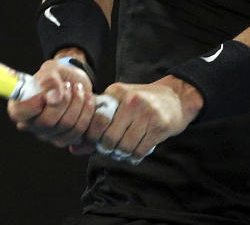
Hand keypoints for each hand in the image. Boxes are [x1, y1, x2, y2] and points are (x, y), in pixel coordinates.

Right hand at [7, 56, 97, 149]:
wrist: (74, 82)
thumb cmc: (57, 75)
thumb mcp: (52, 69)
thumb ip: (50, 80)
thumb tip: (54, 97)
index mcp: (19, 106)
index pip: (19, 113)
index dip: (35, 103)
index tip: (48, 90)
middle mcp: (30, 125)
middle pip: (47, 122)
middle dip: (64, 100)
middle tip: (69, 85)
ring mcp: (47, 135)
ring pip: (66, 125)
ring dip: (77, 103)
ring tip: (78, 88)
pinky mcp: (64, 139)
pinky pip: (79, 131)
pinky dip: (87, 113)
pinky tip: (87, 99)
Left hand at [84, 75, 202, 163]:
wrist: (176, 97)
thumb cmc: (141, 103)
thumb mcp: (119, 105)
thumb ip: (96, 125)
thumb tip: (73, 148)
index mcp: (116, 92)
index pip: (96, 120)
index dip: (92, 137)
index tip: (96, 142)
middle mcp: (130, 100)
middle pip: (109, 137)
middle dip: (107, 149)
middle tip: (110, 150)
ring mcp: (146, 112)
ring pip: (124, 146)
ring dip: (121, 154)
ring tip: (123, 152)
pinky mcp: (159, 126)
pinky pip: (140, 150)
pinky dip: (134, 156)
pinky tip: (135, 153)